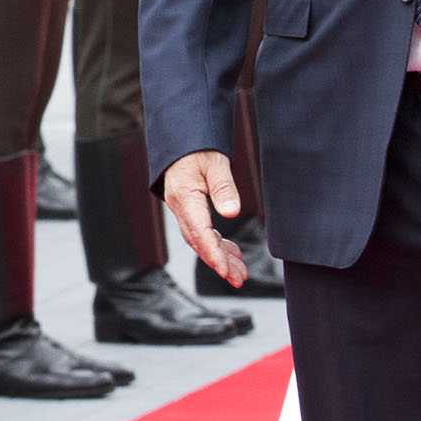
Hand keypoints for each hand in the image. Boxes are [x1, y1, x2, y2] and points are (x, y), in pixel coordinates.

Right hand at [161, 148, 245, 285]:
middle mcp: (181, 208)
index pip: (199, 232)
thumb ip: (223, 188)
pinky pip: (202, 232)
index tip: (226, 271)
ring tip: (239, 273)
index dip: (213, 254)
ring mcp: (184, 210)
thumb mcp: (215, 162)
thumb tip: (232, 213)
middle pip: (199, 242)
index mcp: (185, 198)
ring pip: (201, 240)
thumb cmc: (198, 148)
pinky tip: (232, 253)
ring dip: (220, 257)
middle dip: (219, 263)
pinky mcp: (190, 209)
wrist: (181, 140)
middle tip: (238, 280)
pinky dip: (217, 245)